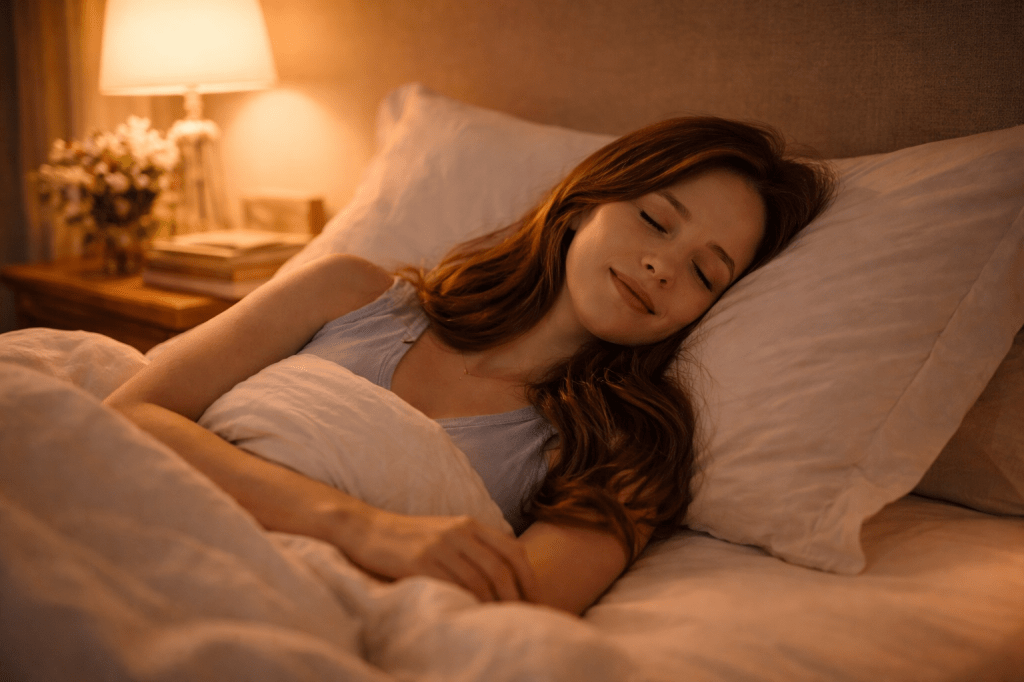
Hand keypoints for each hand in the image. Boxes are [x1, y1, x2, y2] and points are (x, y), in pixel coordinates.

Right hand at [340, 511, 539, 603]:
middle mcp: (458, 532)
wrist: (368, 529)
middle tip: (525, 619)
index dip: (529, 577)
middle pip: (501, 568)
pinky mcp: (419, 563)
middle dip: (518, 597)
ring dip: (494, 605)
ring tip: (501, 623)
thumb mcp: (447, 532)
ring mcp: (439, 547)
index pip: (513, 549)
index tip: (537, 600)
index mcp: (469, 524)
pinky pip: (452, 586)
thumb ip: (475, 547)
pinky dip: (467, 603)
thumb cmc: (411, 537)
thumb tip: (507, 577)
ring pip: (479, 580)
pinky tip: (472, 616)